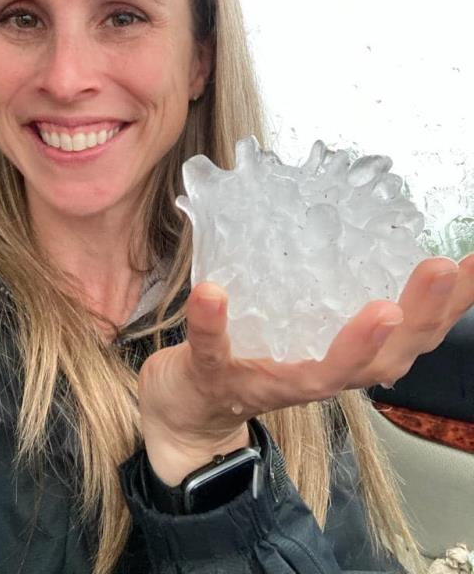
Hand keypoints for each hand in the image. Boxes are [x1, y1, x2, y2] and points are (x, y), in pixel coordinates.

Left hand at [138, 254, 473, 484]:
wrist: (186, 411)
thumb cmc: (252, 355)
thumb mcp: (302, 321)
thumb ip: (325, 286)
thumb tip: (355, 220)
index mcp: (343, 356)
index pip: (409, 334)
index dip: (448, 305)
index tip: (472, 264)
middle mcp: (318, 375)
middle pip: (383, 358)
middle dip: (420, 317)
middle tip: (441, 271)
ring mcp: (269, 382)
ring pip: (321, 373)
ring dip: (355, 343)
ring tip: (383, 308)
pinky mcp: (215, 376)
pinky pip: (216, 351)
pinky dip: (214, 324)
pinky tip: (212, 293)